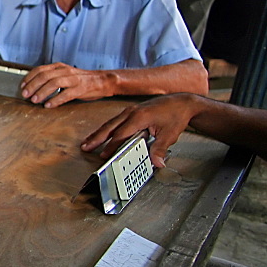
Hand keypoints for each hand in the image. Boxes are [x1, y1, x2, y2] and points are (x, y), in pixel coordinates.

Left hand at [20, 62, 113, 107]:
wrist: (102, 80)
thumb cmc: (80, 80)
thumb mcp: (64, 74)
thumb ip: (51, 77)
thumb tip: (33, 86)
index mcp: (59, 67)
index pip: (40, 70)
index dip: (29, 78)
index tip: (22, 86)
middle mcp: (65, 71)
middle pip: (44, 76)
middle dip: (32, 86)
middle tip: (25, 95)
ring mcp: (73, 79)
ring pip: (54, 83)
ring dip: (42, 92)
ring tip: (35, 100)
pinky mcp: (80, 89)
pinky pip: (66, 94)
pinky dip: (55, 100)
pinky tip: (48, 105)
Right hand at [81, 94, 199, 167]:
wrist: (182, 102)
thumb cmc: (176, 115)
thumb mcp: (170, 134)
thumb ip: (160, 149)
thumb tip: (156, 163)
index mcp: (140, 117)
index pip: (121, 134)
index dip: (111, 146)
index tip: (104, 155)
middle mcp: (131, 112)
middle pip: (109, 127)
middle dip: (96, 138)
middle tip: (85, 147)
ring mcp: (130, 110)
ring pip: (110, 123)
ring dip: (98, 133)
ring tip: (87, 142)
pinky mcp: (131, 111)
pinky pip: (114, 121)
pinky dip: (106, 128)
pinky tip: (101, 134)